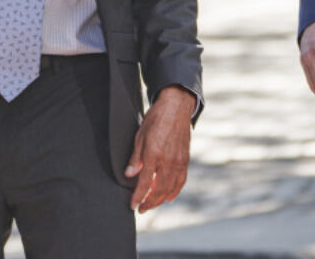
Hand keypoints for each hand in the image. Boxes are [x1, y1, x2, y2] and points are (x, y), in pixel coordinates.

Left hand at [125, 85, 196, 212]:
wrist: (176, 107)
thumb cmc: (156, 119)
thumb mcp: (139, 136)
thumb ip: (135, 158)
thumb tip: (129, 175)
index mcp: (154, 154)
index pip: (144, 183)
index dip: (138, 197)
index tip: (133, 205)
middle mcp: (168, 161)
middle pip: (158, 190)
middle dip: (149, 202)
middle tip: (141, 209)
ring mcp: (178, 161)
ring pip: (170, 188)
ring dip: (160, 200)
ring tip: (152, 204)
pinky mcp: (185, 159)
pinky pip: (181, 180)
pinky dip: (175, 191)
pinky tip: (169, 197)